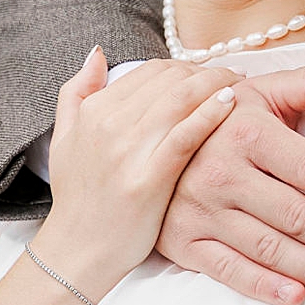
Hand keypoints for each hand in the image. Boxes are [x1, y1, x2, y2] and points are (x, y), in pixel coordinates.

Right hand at [30, 49, 241, 299]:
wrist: (77, 251)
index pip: (150, 70)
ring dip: (215, 82)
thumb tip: (98, 53)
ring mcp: (129, 151)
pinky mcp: (150, 180)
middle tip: (232, 74)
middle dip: (205, 70)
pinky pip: (187, 134)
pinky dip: (211, 112)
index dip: (185, 65)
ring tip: (239, 82)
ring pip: (181, 98)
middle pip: (170, 79)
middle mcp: (109, 124)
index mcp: (94, 111)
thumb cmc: (78, 198)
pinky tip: (232, 103)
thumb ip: (77, 91)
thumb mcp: (64, 138)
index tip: (207, 71)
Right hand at [155, 66, 304, 304]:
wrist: (149, 141)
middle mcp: (221, 172)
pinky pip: (227, 269)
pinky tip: (298, 297)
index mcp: (246, 131)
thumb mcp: (260, 92)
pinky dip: (263, 286)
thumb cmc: (223, 118)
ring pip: (268, 247)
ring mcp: (200, 210)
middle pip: (295, 215)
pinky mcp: (183, 241)